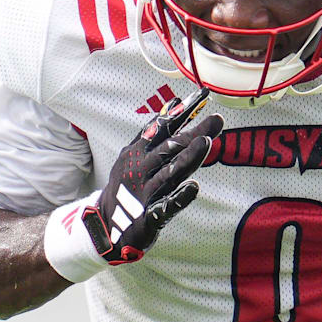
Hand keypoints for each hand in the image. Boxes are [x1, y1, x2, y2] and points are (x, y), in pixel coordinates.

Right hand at [81, 88, 223, 264]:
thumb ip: (157, 131)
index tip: (204, 95)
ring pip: (170, 173)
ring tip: (205, 142)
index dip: (183, 111)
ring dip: (188, 158)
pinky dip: (179, 197)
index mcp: (138, 152)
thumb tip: (176, 102)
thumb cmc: (129, 184)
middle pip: (171, 148)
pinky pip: (166, 206)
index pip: (163, 127)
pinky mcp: (150, 217)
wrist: (104, 226)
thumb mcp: (136, 155)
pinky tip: (194, 187)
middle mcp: (141, 169)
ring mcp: (145, 193)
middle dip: (194, 133)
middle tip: (217, 119)